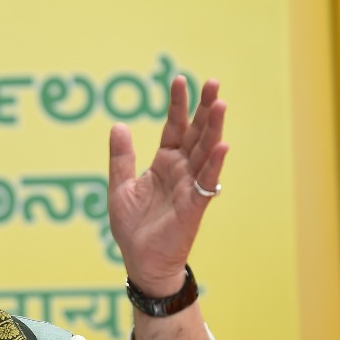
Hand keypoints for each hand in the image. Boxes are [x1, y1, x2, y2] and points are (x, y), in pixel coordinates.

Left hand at [107, 77, 227, 295]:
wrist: (140, 260)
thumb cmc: (133, 226)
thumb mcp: (119, 186)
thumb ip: (121, 157)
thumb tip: (118, 125)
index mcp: (163, 163)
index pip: (174, 128)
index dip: (177, 105)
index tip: (179, 79)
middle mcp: (180, 170)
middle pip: (196, 133)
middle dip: (204, 108)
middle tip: (213, 82)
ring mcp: (189, 186)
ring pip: (204, 152)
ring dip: (213, 129)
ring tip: (220, 103)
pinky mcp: (194, 206)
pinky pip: (206, 182)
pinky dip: (213, 164)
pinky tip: (221, 144)